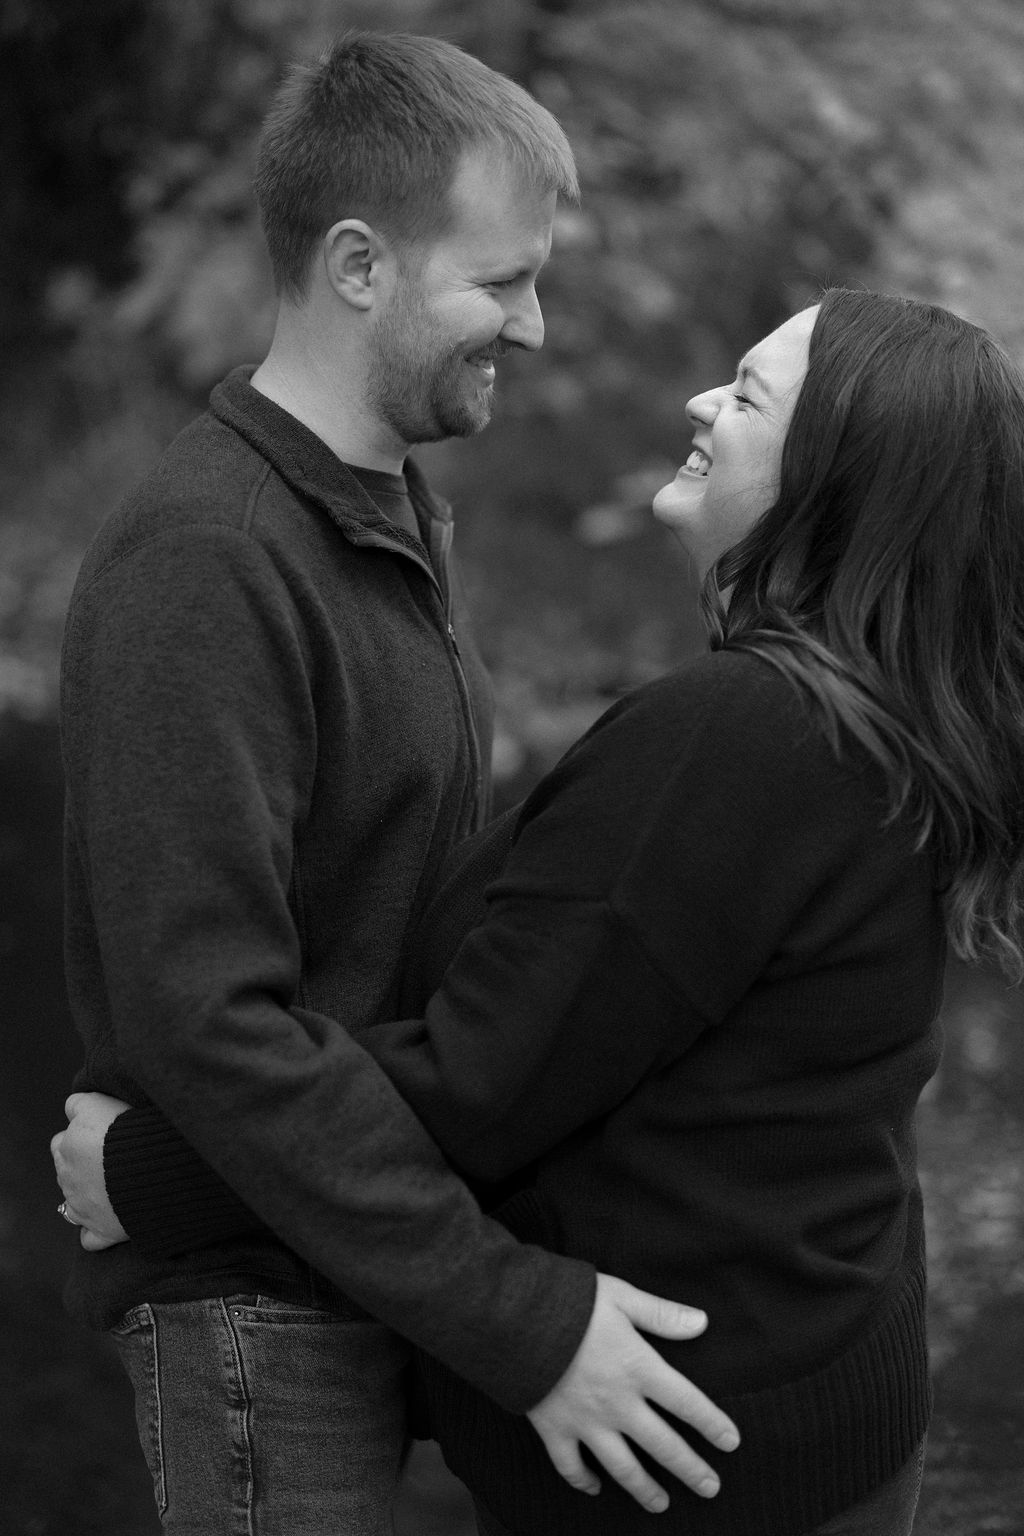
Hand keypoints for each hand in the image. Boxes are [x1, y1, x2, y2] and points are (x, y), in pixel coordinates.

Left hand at [50, 1092, 130, 1249]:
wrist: (155, 1165)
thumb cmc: (133, 1129)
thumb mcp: (100, 1101)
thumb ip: (80, 1103)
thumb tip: (73, 1107)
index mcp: (68, 1146)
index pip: (62, 1139)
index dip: (83, 1136)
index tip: (103, 1134)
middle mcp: (69, 1178)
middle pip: (66, 1169)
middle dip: (82, 1165)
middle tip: (111, 1157)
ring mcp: (83, 1207)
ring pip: (73, 1202)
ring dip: (88, 1194)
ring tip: (116, 1184)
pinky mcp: (101, 1230)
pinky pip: (89, 1238)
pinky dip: (95, 1232)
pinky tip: (108, 1222)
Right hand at [526, 1273, 738, 1513]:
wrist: (516, 1319)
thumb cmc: (571, 1301)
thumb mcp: (621, 1296)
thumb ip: (661, 1314)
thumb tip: (701, 1323)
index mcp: (639, 1368)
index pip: (686, 1403)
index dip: (712, 1424)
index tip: (731, 1442)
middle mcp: (618, 1403)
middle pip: (663, 1446)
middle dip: (690, 1469)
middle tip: (711, 1488)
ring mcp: (586, 1422)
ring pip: (623, 1467)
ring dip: (646, 1488)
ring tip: (662, 1505)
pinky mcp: (554, 1429)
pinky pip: (571, 1466)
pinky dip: (583, 1481)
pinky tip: (594, 1489)